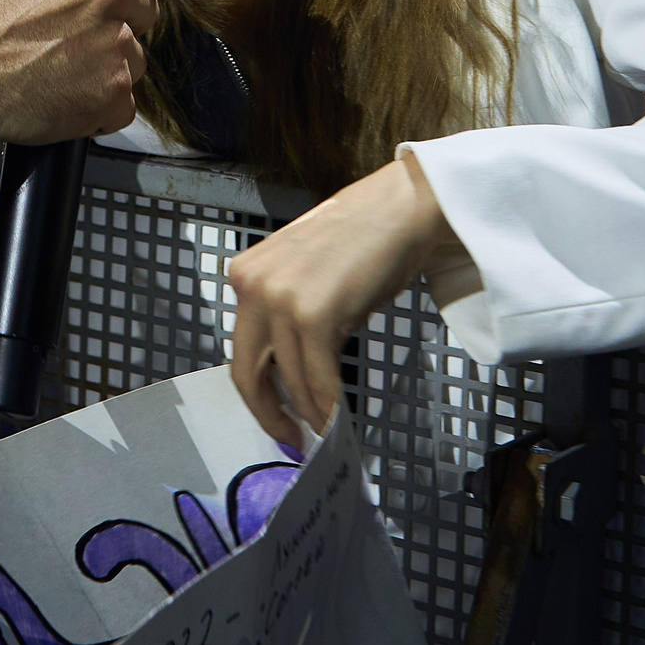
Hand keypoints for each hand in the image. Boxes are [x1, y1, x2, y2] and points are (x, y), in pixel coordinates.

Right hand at [0, 0, 169, 145]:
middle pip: (144, 2)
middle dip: (114, 15)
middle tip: (67, 28)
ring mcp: (113, 45)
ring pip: (134, 53)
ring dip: (106, 61)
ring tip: (57, 64)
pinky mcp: (109, 95)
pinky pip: (124, 101)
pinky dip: (98, 103)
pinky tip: (60, 95)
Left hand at [227, 153, 458, 444]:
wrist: (402, 208)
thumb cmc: (364, 238)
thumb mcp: (306, 275)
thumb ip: (287, 314)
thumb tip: (292, 371)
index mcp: (246, 273)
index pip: (243, 346)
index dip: (258, 388)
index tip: (274, 412)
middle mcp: (252, 285)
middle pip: (247, 369)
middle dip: (267, 412)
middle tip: (289, 436)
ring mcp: (279, 299)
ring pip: (287, 378)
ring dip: (307, 412)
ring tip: (323, 430)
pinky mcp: (312, 314)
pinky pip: (316, 376)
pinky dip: (326, 404)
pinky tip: (336, 419)